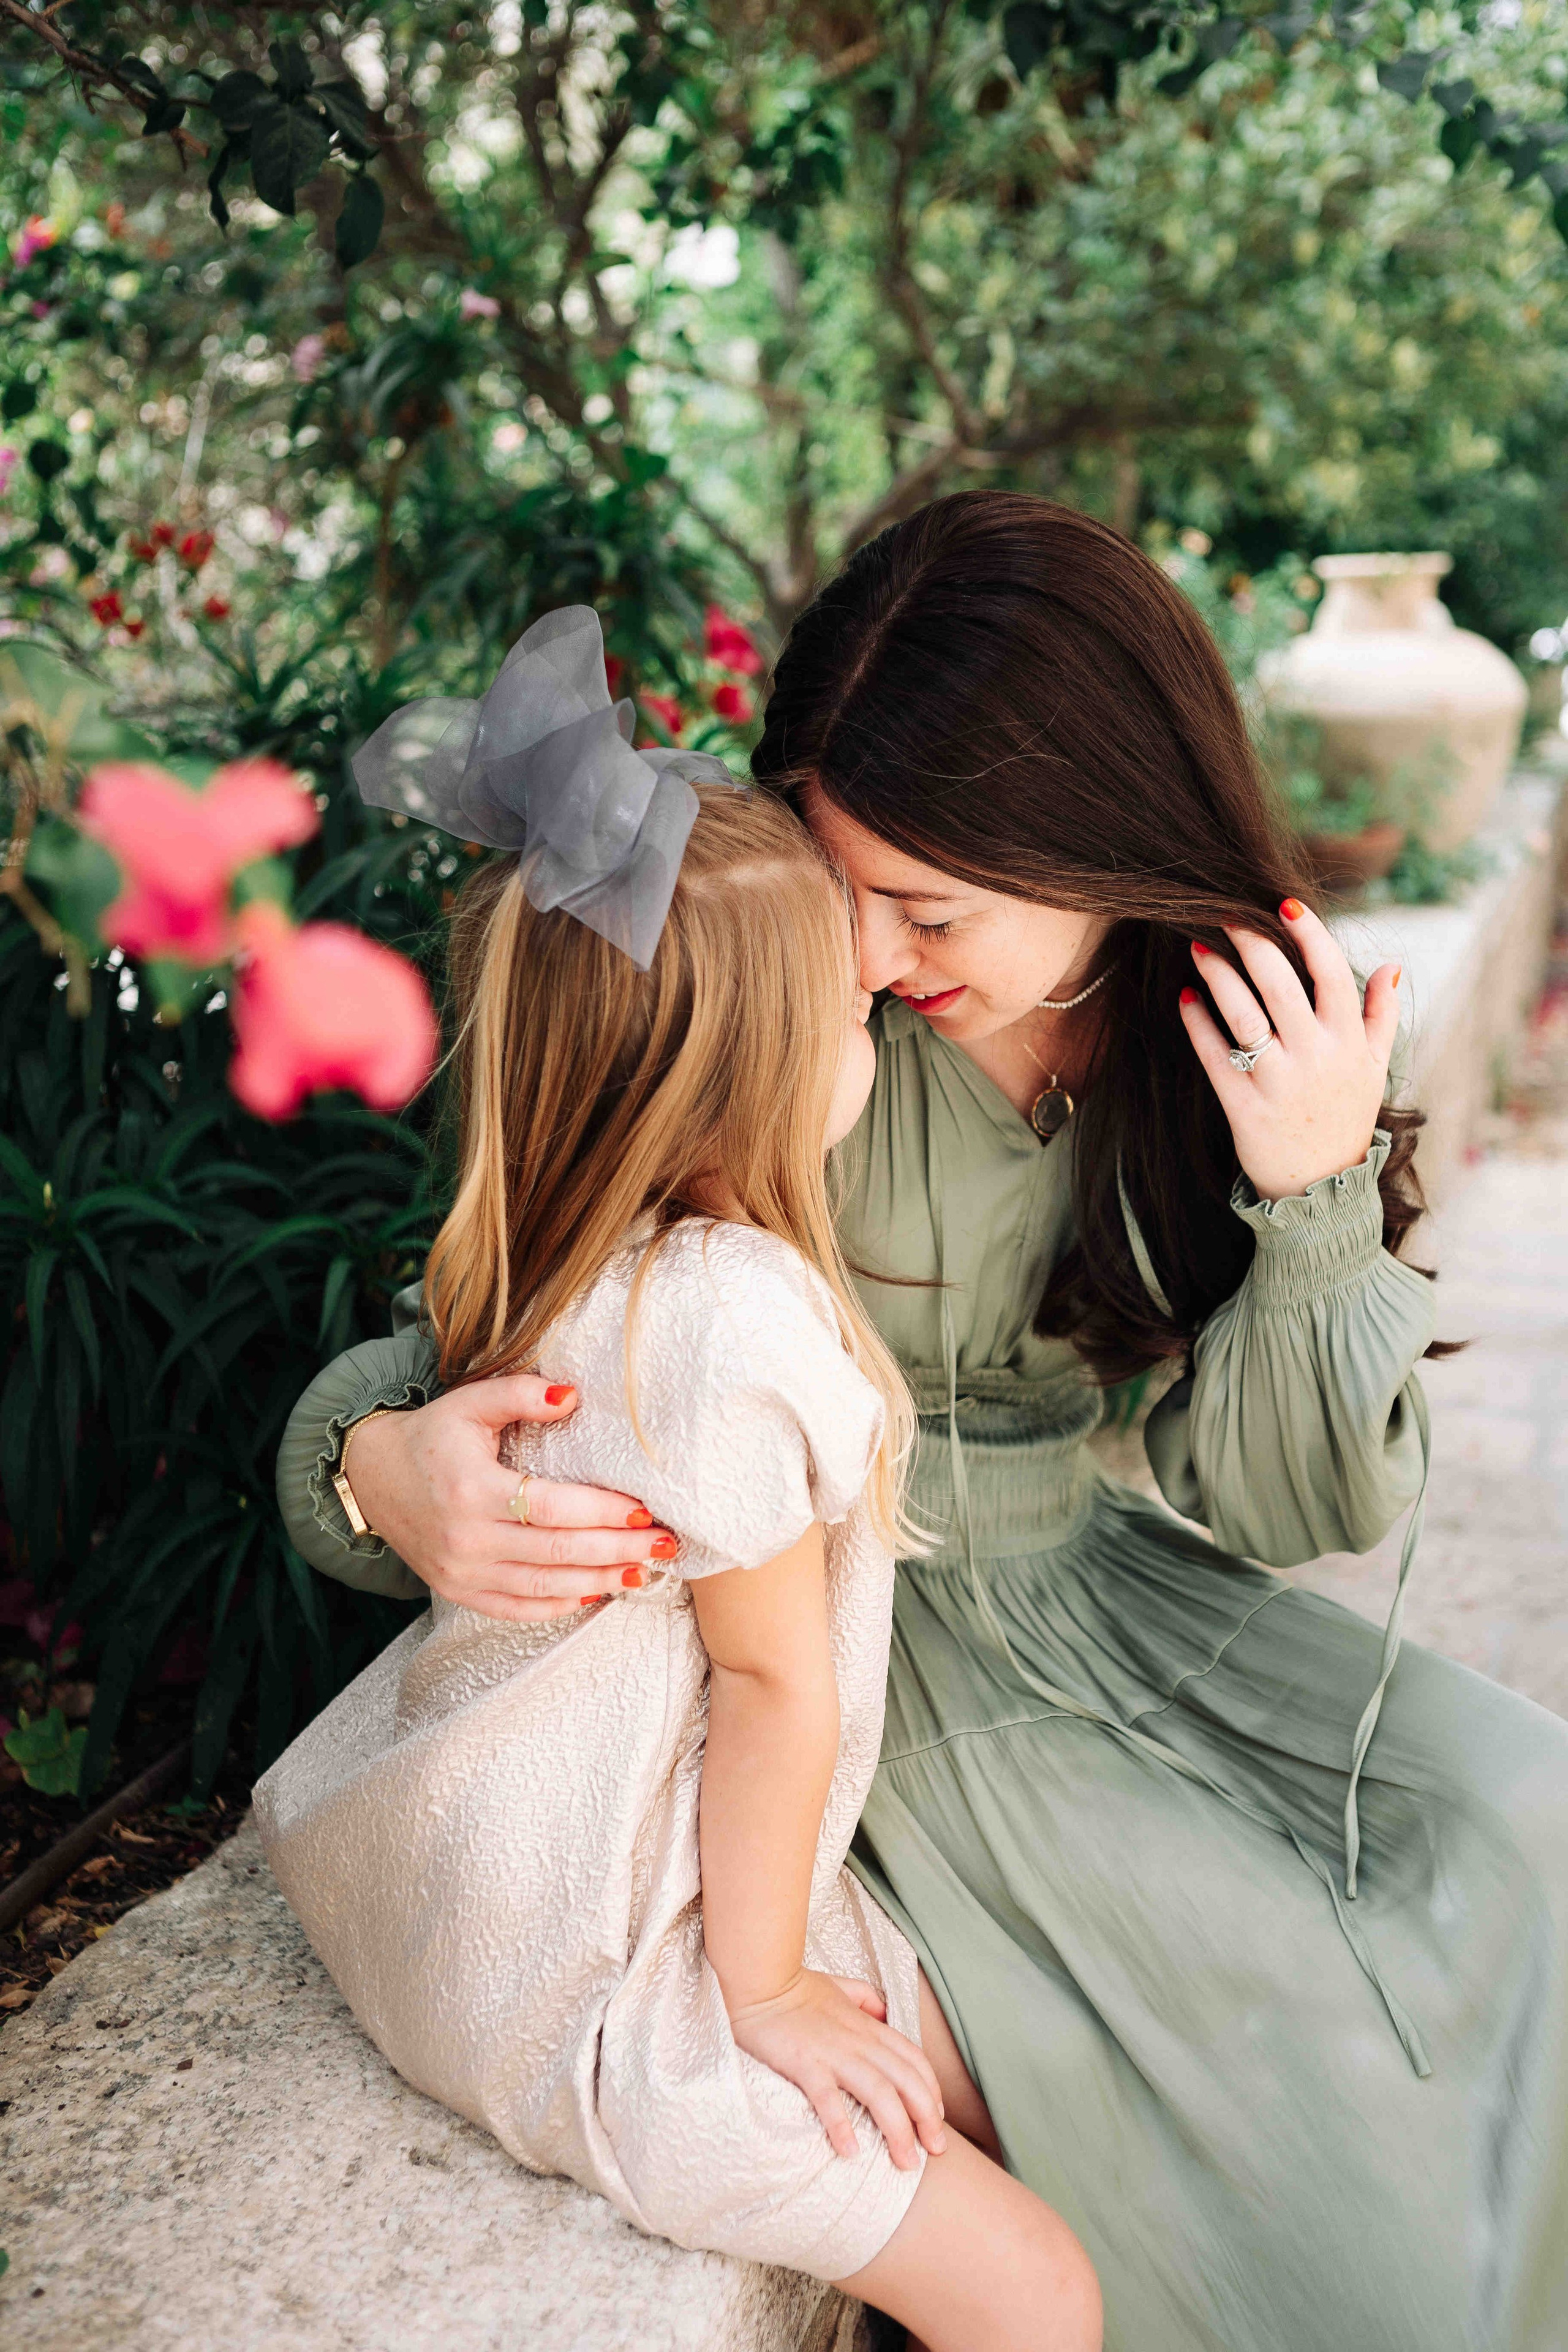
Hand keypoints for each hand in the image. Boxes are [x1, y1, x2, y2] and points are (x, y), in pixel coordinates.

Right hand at [344, 1376, 673, 1621]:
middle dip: (618, 1551)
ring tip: (645, 1573)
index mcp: (472, 1490)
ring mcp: (461, 1573)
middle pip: (558, 1551)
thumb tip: (573, 1395)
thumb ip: (520, 1394)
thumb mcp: (469, 1402)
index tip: (646, 1510)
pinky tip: (597, 1592)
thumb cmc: (432, 1436)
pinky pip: (519, 1608)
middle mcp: (466, 1539)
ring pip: (545, 1587)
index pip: (553, 1507)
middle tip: (665, 1546)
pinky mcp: (459, 1592)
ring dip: (601, 1581)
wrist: (372, 1478)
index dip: (603, 1512)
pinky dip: (561, 1604)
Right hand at [725, 1971, 946, 2170]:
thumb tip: (883, 2012)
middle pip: (907, 2081)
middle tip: (936, 2151)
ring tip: (907, 2163)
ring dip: (898, 2130)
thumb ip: (865, 1998)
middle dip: (927, 2119)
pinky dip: (842, 2126)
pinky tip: (851, 2152)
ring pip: (879, 2093)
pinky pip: (829, 2099)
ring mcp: (833, 2054)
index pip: (914, 2060)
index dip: (932, 2091)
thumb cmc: (796, 1987)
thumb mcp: (840, 1986)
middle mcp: (859, 2041)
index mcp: (868, 2026)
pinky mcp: (805, 2064)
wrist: (759, 1980)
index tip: (936, 2120)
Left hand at [1179, 897, 1400, 1200]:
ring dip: (1217, 976)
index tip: (1284, 904)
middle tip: (1225, 916)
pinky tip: (1185, 999)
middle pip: (1280, 985)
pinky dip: (1198, 1025)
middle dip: (1250, 943)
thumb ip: (1381, 1014)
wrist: (1321, 1187)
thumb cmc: (1345, 1116)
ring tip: (1198, 948)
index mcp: (1349, 1042)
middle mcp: (1316, 1058)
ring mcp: (1279, 1083)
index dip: (1308, 933)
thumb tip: (1390, 965)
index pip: (1330, 972)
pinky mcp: (1244, 1107)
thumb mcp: (1375, 1067)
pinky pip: (1215, 1057)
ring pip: (1243, 1016)